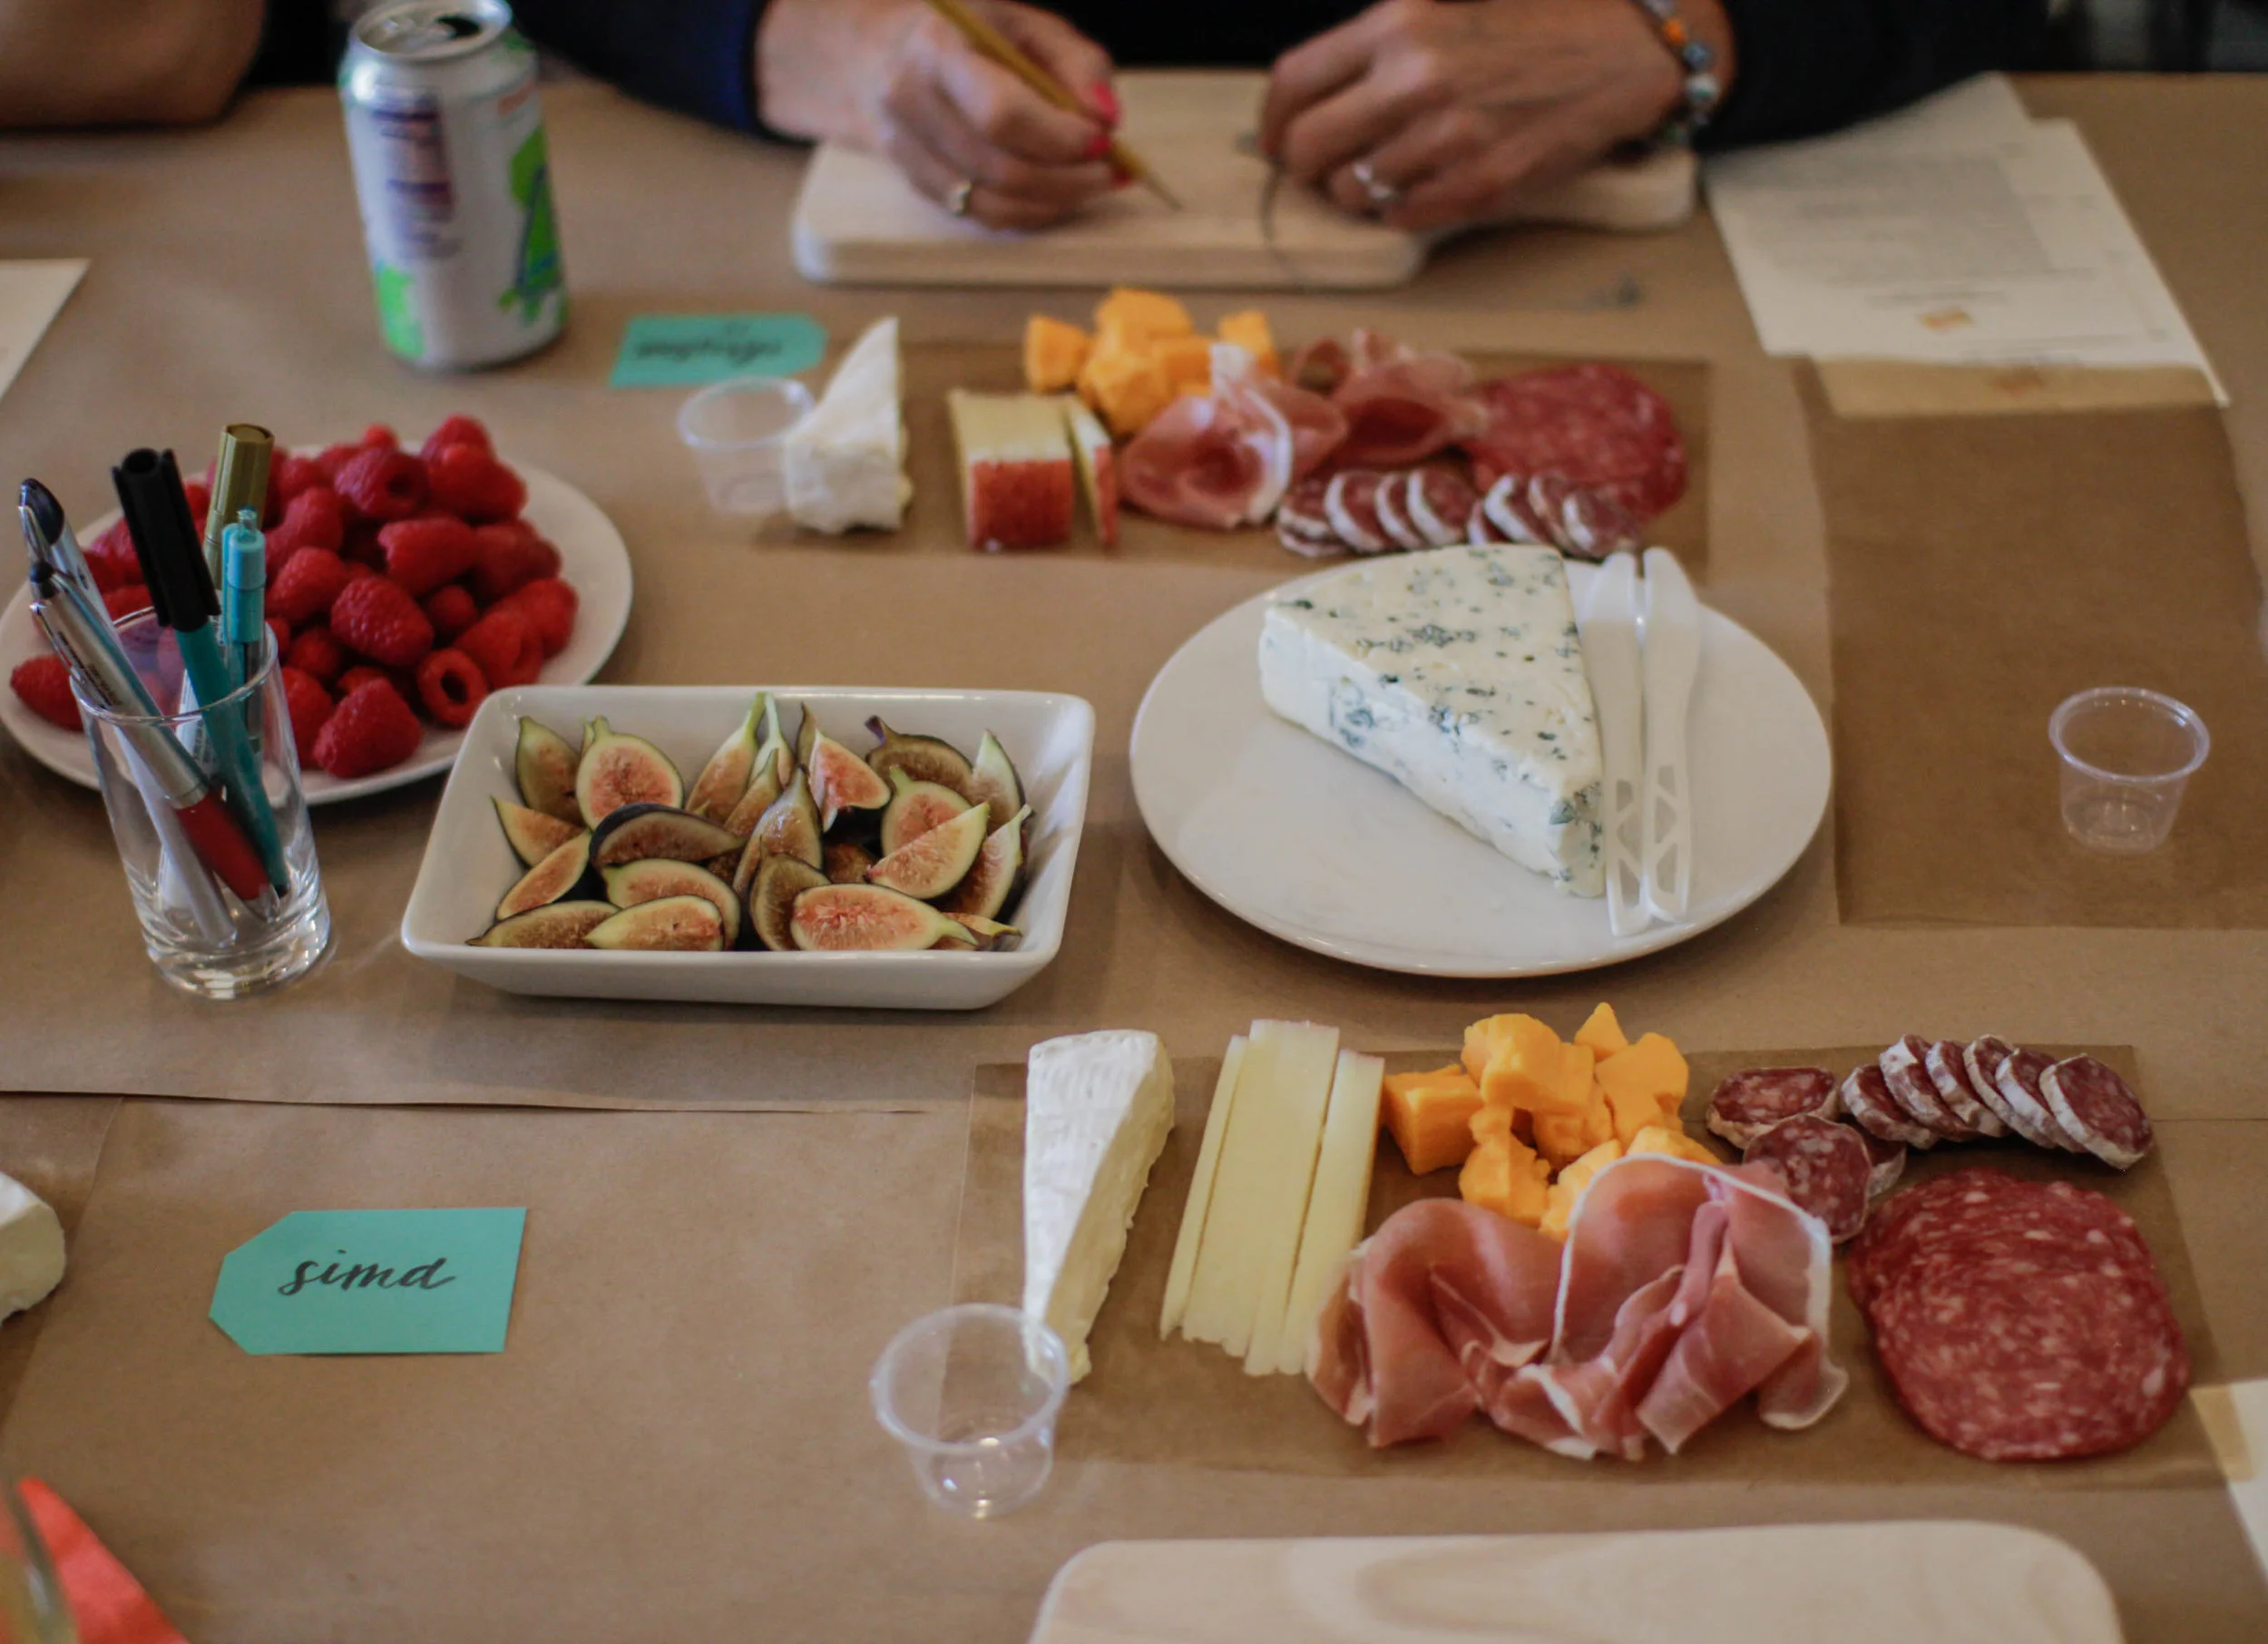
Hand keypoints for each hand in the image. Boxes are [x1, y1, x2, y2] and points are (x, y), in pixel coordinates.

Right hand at [757, 0, 1120, 229]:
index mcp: (940, 50)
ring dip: (1053, 203)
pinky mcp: (912, 182)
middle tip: (1109, 172)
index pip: (1001, 114)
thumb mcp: (1025, 24)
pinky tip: (1055, 195)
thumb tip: (1107, 119)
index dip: (1059, 138)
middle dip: (1068, 179)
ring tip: (1089, 185)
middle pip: (1001, 168)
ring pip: (991, 203)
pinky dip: (1027, 212)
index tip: (1102, 140)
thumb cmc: (969, 33)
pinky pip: (978, 215)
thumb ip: (1076, 64)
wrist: (879, 52)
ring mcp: (905, 148)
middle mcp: (911, 101)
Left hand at [1258, 0, 1734, 232]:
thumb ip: (1377, 42)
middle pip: (1307, 147)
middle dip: (1302, 163)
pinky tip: (1423, 185)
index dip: (1271, 120)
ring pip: (1351, 191)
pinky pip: (1401, 217)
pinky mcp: (1480, 185)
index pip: (1294, 82)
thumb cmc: (1533, 22)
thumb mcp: (1443, 2)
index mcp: (1398, 26)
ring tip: (1387, 170)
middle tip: (1321, 165)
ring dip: (1357, 188)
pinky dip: (1400, 209)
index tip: (1273, 139)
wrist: (1622, 49)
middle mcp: (1415, 82)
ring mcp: (1448, 139)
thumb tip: (1313, 92)